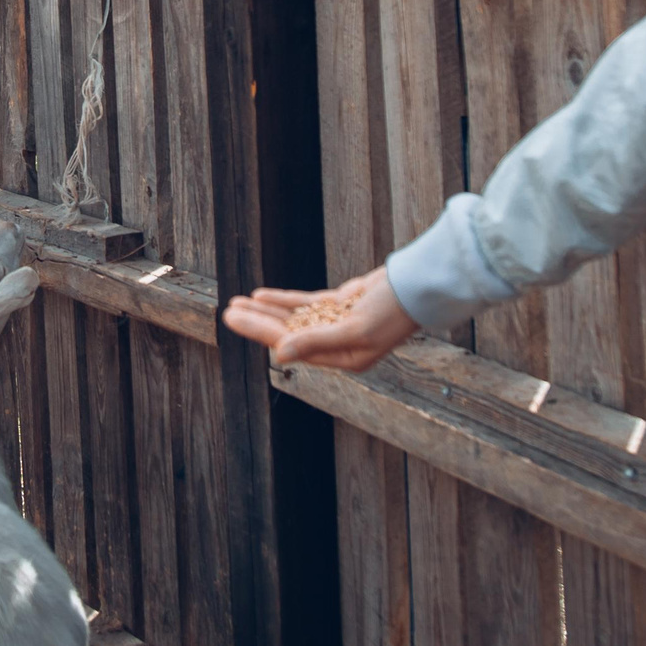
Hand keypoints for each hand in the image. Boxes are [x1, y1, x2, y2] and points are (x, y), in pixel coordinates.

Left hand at [222, 268, 418, 372]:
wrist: (419, 286)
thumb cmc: (393, 312)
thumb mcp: (356, 330)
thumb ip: (317, 341)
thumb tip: (280, 353)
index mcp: (342, 359)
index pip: (291, 344)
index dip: (260, 331)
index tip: (236, 319)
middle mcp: (337, 345)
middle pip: (287, 332)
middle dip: (256, 322)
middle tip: (226, 311)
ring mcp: (338, 323)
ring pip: (293, 318)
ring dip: (265, 310)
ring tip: (236, 302)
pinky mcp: (342, 304)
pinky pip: (306, 304)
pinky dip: (284, 300)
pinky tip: (261, 295)